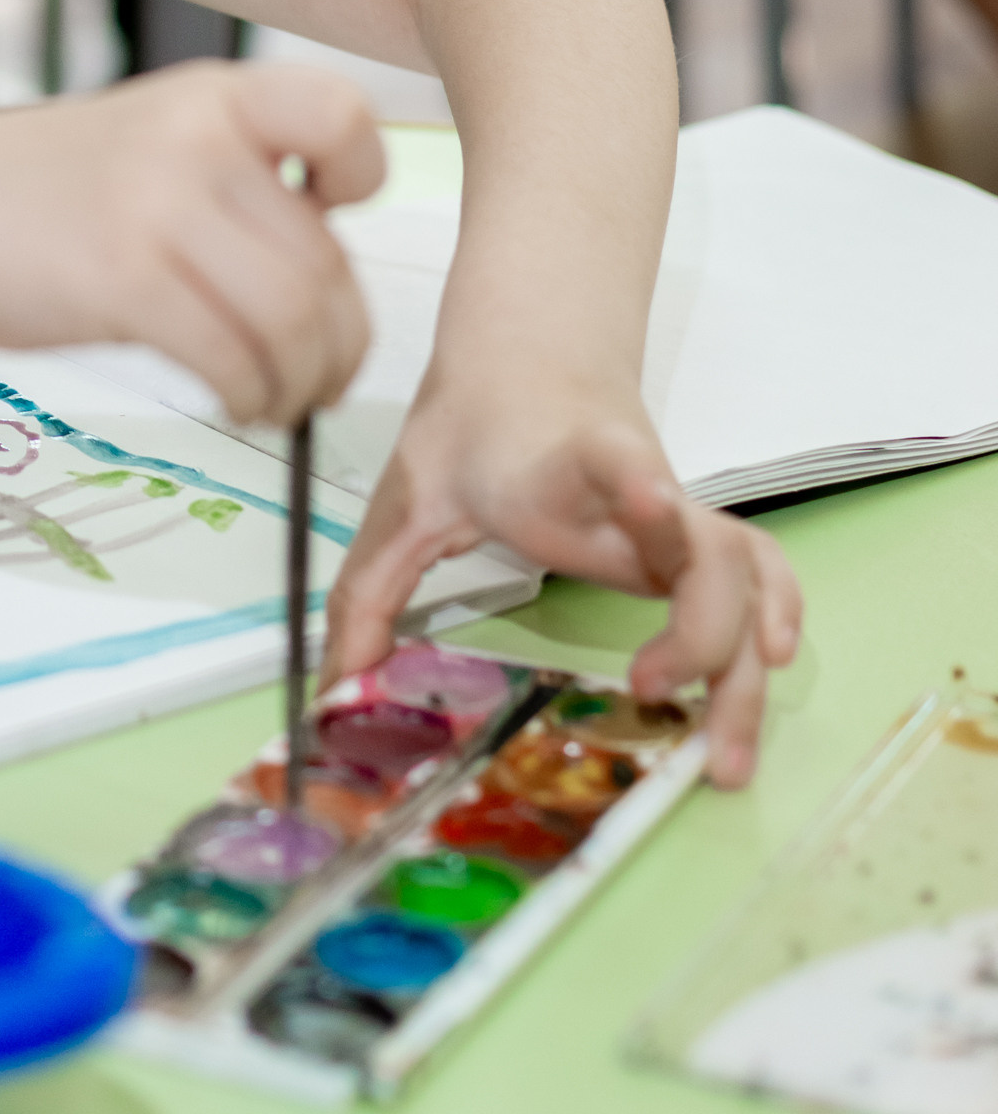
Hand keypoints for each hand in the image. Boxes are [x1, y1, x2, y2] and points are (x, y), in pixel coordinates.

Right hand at [0, 59, 384, 425]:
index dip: (363, 175)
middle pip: (325, 261)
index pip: (342, 115)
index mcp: (211, 96)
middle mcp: (196, 140)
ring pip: (293, 319)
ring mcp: (159, 207)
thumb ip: (234, 185)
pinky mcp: (124, 279)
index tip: (334, 219)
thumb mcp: (148, 142)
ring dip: (300, 382)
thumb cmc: (33, 191)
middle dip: (340, 342)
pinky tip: (233, 401)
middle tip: (322, 379)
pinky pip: (232, 359)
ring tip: (276, 401)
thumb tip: (323, 285)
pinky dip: (250, 397)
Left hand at [321, 378, 803, 784]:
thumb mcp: (406, 498)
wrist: (528, 357)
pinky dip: (777, 619)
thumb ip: (369, 591)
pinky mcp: (692, 540)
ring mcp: (677, 518)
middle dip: (700, 635)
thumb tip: (335, 684)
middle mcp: (641, 492)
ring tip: (722, 756)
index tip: (649, 500)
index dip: (637, 488)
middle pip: (707, 553)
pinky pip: (760, 577)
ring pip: (745, 583)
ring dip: (741, 668)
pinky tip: (768, 673)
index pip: (614, 465)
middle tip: (650, 694)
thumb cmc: (473, 427)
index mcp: (565, 467)